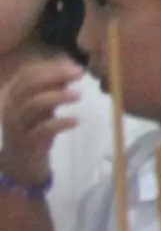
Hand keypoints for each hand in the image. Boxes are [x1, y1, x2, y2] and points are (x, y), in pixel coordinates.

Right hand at [0, 55, 82, 188]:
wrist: (21, 164)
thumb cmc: (34, 130)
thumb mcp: (44, 107)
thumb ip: (53, 88)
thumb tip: (70, 67)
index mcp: (12, 94)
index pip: (26, 73)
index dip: (50, 67)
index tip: (74, 66)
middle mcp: (10, 107)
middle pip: (28, 85)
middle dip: (54, 76)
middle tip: (79, 74)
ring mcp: (17, 125)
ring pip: (33, 105)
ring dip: (58, 96)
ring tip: (79, 94)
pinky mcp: (28, 143)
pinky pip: (42, 130)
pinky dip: (60, 123)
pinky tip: (76, 120)